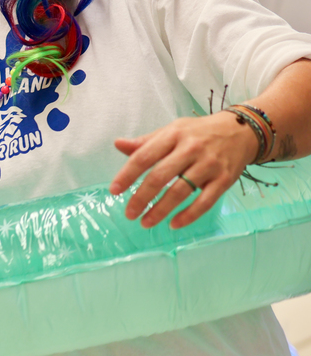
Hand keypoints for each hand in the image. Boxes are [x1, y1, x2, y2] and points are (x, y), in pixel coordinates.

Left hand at [109, 111, 259, 229]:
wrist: (241, 131)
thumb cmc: (198, 133)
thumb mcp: (171, 130)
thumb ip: (145, 142)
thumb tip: (118, 144)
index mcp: (173, 135)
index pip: (144, 156)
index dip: (127, 175)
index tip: (114, 190)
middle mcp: (190, 149)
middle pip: (160, 176)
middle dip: (141, 198)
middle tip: (129, 213)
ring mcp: (209, 165)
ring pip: (180, 192)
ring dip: (160, 210)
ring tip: (145, 222)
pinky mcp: (225, 180)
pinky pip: (204, 202)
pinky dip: (188, 216)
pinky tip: (173, 224)